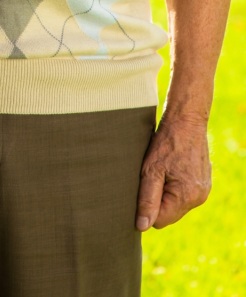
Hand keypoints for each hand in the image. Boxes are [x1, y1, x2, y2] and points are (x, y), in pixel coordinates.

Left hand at [136, 113, 210, 230]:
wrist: (186, 121)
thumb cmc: (167, 143)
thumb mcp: (150, 170)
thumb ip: (147, 200)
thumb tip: (142, 226)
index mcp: (186, 197)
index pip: (159, 221)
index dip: (146, 209)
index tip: (142, 189)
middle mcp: (199, 198)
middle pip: (169, 214)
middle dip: (158, 200)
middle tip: (152, 176)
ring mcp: (204, 190)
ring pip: (177, 205)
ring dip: (167, 193)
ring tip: (163, 171)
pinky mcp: (204, 183)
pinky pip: (185, 194)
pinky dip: (176, 187)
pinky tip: (172, 169)